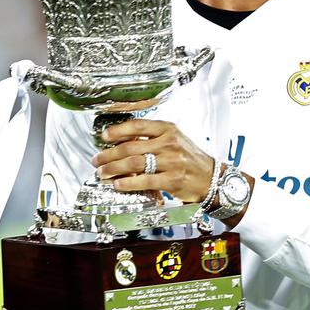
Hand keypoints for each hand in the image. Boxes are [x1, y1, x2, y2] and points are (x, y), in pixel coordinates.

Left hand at [92, 118, 215, 204]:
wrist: (212, 178)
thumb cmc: (191, 160)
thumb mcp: (176, 141)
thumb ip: (153, 139)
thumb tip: (123, 142)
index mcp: (169, 130)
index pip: (138, 126)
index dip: (117, 130)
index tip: (104, 136)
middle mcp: (170, 143)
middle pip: (130, 147)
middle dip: (108, 154)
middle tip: (97, 160)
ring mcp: (172, 162)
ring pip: (134, 163)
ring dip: (113, 169)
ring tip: (102, 172)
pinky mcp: (172, 180)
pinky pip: (144, 180)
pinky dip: (127, 182)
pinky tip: (118, 184)